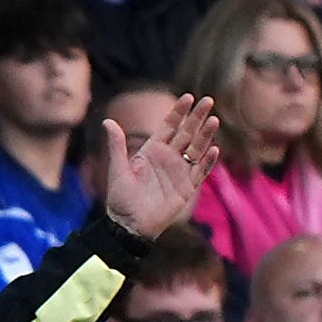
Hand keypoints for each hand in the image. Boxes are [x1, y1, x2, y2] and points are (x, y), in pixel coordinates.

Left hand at [100, 94, 220, 239]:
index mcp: (152, 150)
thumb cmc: (121, 198)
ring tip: (213, 120)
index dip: (178, 112)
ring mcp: (179, 172)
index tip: (188, 97)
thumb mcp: (118, 169)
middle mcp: (168, 157)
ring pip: (196, 149)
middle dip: (197, 117)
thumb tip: (107, 121)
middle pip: (186, 133)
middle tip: (208, 100)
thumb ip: (117, 145)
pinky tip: (214, 150)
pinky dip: (207, 162)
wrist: (128, 225)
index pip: (169, 126)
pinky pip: (200, 172)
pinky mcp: (187, 188)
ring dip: (205, 135)